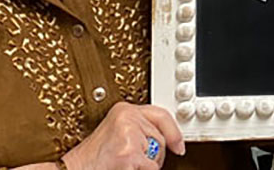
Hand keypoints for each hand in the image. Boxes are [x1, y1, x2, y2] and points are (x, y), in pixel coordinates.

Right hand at [61, 102, 183, 168]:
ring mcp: (128, 134)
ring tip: (125, 165)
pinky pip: (150, 168)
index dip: (174, 132)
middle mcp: (127, 117)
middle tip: (137, 163)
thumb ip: (139, 130)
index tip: (179, 145)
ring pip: (157, 154)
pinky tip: (123, 168)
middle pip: (160, 138)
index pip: (161, 115)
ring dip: (148, 166)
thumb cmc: (94, 159)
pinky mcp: (129, 153)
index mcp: (124, 110)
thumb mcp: (118, 134)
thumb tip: (167, 139)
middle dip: (155, 155)